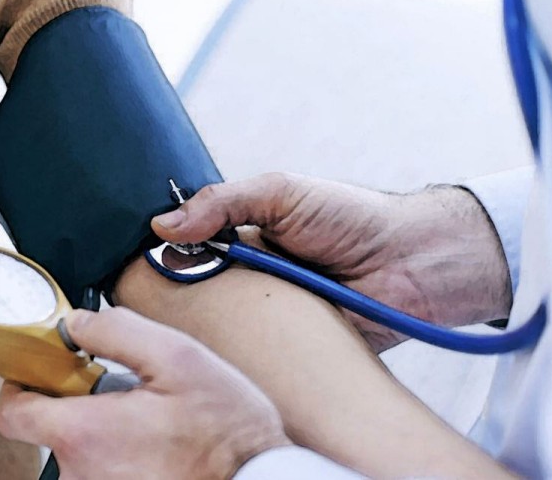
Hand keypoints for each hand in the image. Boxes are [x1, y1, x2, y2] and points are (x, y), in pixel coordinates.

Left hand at [0, 308, 290, 479]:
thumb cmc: (227, 433)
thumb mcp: (178, 358)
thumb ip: (116, 331)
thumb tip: (75, 324)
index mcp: (84, 435)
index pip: (13, 414)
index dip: (22, 386)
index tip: (46, 372)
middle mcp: (81, 477)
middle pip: (50, 433)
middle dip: (78, 408)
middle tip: (124, 396)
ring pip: (80, 456)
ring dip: (104, 438)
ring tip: (151, 426)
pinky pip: (102, 476)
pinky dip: (121, 460)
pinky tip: (157, 450)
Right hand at [152, 173, 512, 351]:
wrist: (416, 262)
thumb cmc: (352, 218)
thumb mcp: (282, 193)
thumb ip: (225, 202)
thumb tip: (163, 225)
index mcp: (240, 239)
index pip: (185, 251)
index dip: (163, 258)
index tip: (135, 267)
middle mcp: (247, 278)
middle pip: (194, 293)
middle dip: (176, 299)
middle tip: (150, 304)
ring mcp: (268, 314)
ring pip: (220, 328)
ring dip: (208, 328)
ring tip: (183, 329)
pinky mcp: (289, 348)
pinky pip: (256, 356)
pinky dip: (241, 355)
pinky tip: (222, 354)